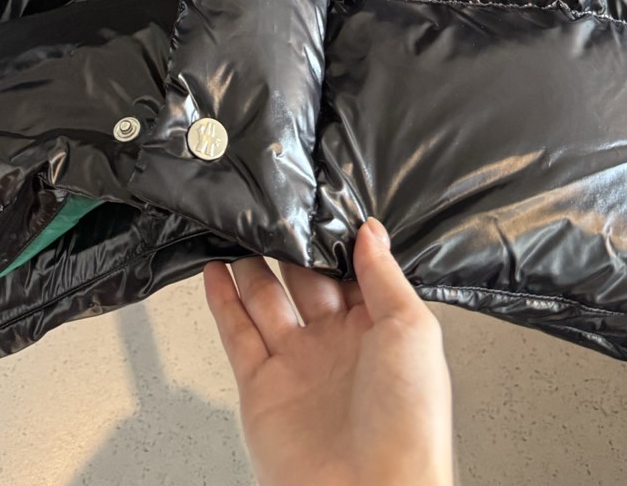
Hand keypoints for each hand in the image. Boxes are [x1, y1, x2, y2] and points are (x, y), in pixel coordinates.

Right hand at [203, 216, 453, 485]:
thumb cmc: (407, 426)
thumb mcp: (413, 331)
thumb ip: (385, 277)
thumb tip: (370, 230)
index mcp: (379, 331)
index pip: (351, 270)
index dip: (333, 238)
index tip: (316, 201)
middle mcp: (336, 346)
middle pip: (303, 280)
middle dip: (287, 244)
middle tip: (269, 204)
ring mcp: (296, 366)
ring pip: (265, 301)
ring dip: (249, 264)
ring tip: (236, 224)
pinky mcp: (260, 389)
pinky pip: (236, 334)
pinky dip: (221, 301)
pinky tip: (214, 270)